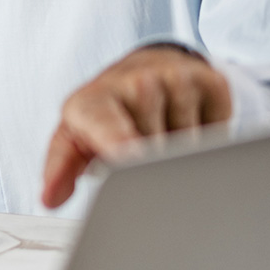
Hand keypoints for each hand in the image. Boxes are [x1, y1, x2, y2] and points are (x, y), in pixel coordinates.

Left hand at [40, 45, 231, 207]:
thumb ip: (61, 168)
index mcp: (93, 101)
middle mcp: (134, 82)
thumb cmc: (104, 114)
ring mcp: (175, 77)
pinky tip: (186, 122)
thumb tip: (50, 198)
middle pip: (155, 150)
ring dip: (180, 154)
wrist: (142, 71)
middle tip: (137, 152)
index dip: (121, 144)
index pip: (107, 127)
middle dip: (151, 166)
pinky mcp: (211, 79)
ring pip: (190, 144)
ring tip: (159, 134)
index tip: (130, 158)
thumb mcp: (74, 137)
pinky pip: (219, 128)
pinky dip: (207, 136)